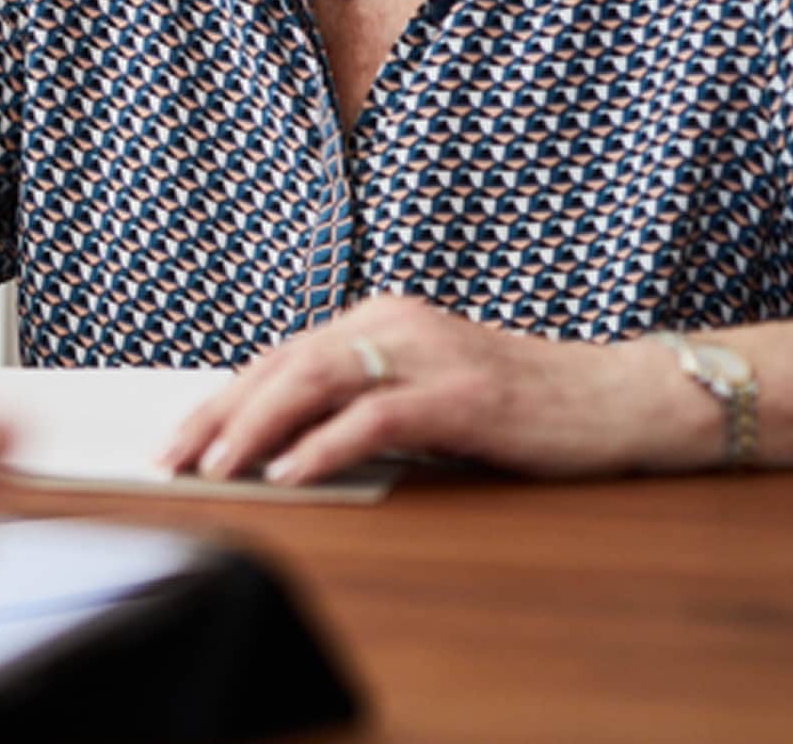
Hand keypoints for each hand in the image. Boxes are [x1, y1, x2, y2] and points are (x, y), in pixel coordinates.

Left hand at [159, 295, 700, 482]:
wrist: (621, 400)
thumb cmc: (523, 409)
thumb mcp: (429, 396)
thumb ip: (366, 405)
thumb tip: (281, 445)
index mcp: (384, 320)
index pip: (282, 357)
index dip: (223, 398)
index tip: (176, 439)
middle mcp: (398, 324)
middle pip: (284, 364)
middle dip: (218, 413)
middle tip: (171, 459)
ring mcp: (432, 355)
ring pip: (317, 381)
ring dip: (255, 426)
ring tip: (214, 467)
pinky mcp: (465, 394)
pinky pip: (378, 415)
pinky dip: (326, 444)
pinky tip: (292, 472)